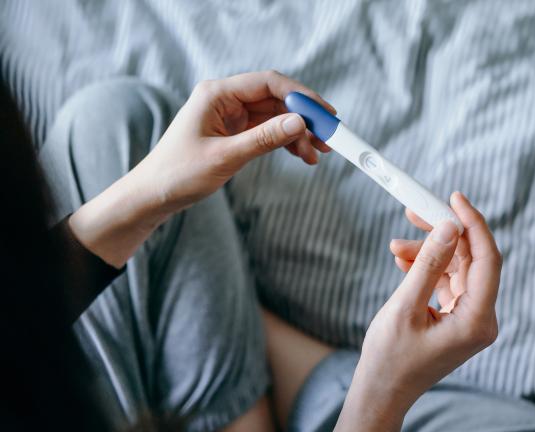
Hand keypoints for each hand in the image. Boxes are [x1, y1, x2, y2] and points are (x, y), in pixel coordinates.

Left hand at [134, 70, 334, 213]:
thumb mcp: (225, 157)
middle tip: (329, 138)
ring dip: (299, 133)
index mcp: (217, 93)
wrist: (154, 195)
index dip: (301, 96)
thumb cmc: (179, 173)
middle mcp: (226, 98)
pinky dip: (287, 142)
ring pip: (277, 116)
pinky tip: (302, 155)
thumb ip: (264, 138)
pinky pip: (270, 130)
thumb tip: (300, 123)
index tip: (325, 113)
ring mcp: (232, 115)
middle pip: (277, 98)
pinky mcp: (236, 131)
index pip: (269, 83)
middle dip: (305, 118)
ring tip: (318, 154)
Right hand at [326, 192, 501, 431]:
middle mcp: (481, 318)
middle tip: (416, 212)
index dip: (473, 224)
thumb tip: (449, 227)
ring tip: (395, 247)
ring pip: (456, 269)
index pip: (488, 259)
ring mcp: (469, 319)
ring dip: (428, 252)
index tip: (454, 198)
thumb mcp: (405, 307)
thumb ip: (429, 264)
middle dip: (443, 234)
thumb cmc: (390, 360)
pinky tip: (403, 261)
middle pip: (472, 260)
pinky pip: (446, 282)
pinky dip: (427, 269)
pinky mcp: (455, 318)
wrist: (381, 393)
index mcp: (477, 320)